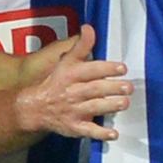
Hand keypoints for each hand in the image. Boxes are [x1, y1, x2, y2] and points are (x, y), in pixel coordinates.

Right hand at [13, 28, 129, 140]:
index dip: (106, 68)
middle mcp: (72, 92)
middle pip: (93, 89)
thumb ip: (81, 46)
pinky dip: (100, 133)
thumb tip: (89, 27)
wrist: (35, 108)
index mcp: (70, 75)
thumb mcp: (65, 62)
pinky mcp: (74, 127)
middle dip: (111, 88)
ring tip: (124, 104)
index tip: (122, 68)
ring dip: (109, 106)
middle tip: (128, 87)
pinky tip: (113, 134)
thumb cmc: (56, 83)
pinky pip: (88, 131)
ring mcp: (73, 111)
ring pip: (92, 108)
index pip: (89, 70)